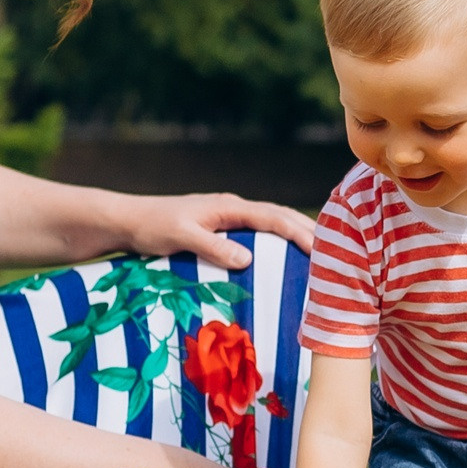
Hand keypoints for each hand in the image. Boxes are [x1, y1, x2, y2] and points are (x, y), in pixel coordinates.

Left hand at [121, 193, 317, 270]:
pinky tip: (285, 260)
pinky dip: (278, 242)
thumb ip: (213, 247)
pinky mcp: (221, 229)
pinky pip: (259, 233)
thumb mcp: (181, 236)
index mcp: (229, 207)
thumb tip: (248, 260)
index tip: (323, 251)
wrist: (127, 220)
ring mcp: (228, 218)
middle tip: (339, 253)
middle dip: (310, 231)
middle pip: (281, 216)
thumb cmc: (152, 227)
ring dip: (296, 235)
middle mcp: (233, 209)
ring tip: (321, 256)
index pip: (275, 218)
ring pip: (272, 223)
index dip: (301, 233)